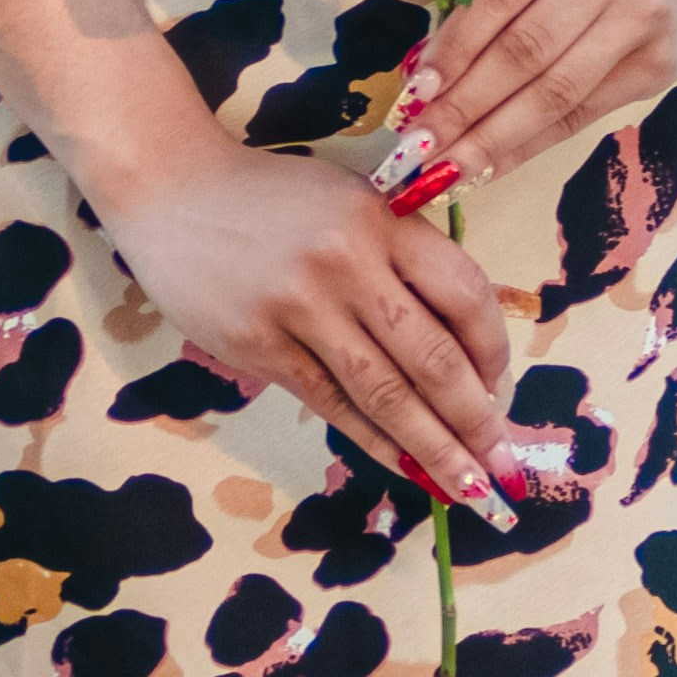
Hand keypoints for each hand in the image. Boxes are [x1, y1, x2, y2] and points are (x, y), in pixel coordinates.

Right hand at [104, 127, 526, 514]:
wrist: (173, 190)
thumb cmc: (274, 200)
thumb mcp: (350, 204)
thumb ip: (402, 259)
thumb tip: (461, 351)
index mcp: (382, 222)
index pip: (463, 294)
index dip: (493, 352)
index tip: (502, 389)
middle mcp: (346, 264)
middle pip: (431, 356)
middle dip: (476, 419)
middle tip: (504, 463)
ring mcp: (300, 308)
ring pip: (385, 392)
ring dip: (434, 447)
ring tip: (468, 486)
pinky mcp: (259, 346)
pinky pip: (331, 404)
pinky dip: (373, 441)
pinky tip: (404, 467)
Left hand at [392, 0, 676, 192]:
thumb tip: (420, 76)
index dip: (453, 48)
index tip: (414, 94)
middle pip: (527, 48)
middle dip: (465, 104)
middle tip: (419, 146)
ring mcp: (644, 15)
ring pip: (556, 91)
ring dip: (494, 137)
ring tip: (448, 167)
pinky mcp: (660, 64)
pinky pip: (581, 115)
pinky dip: (530, 144)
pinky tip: (492, 164)